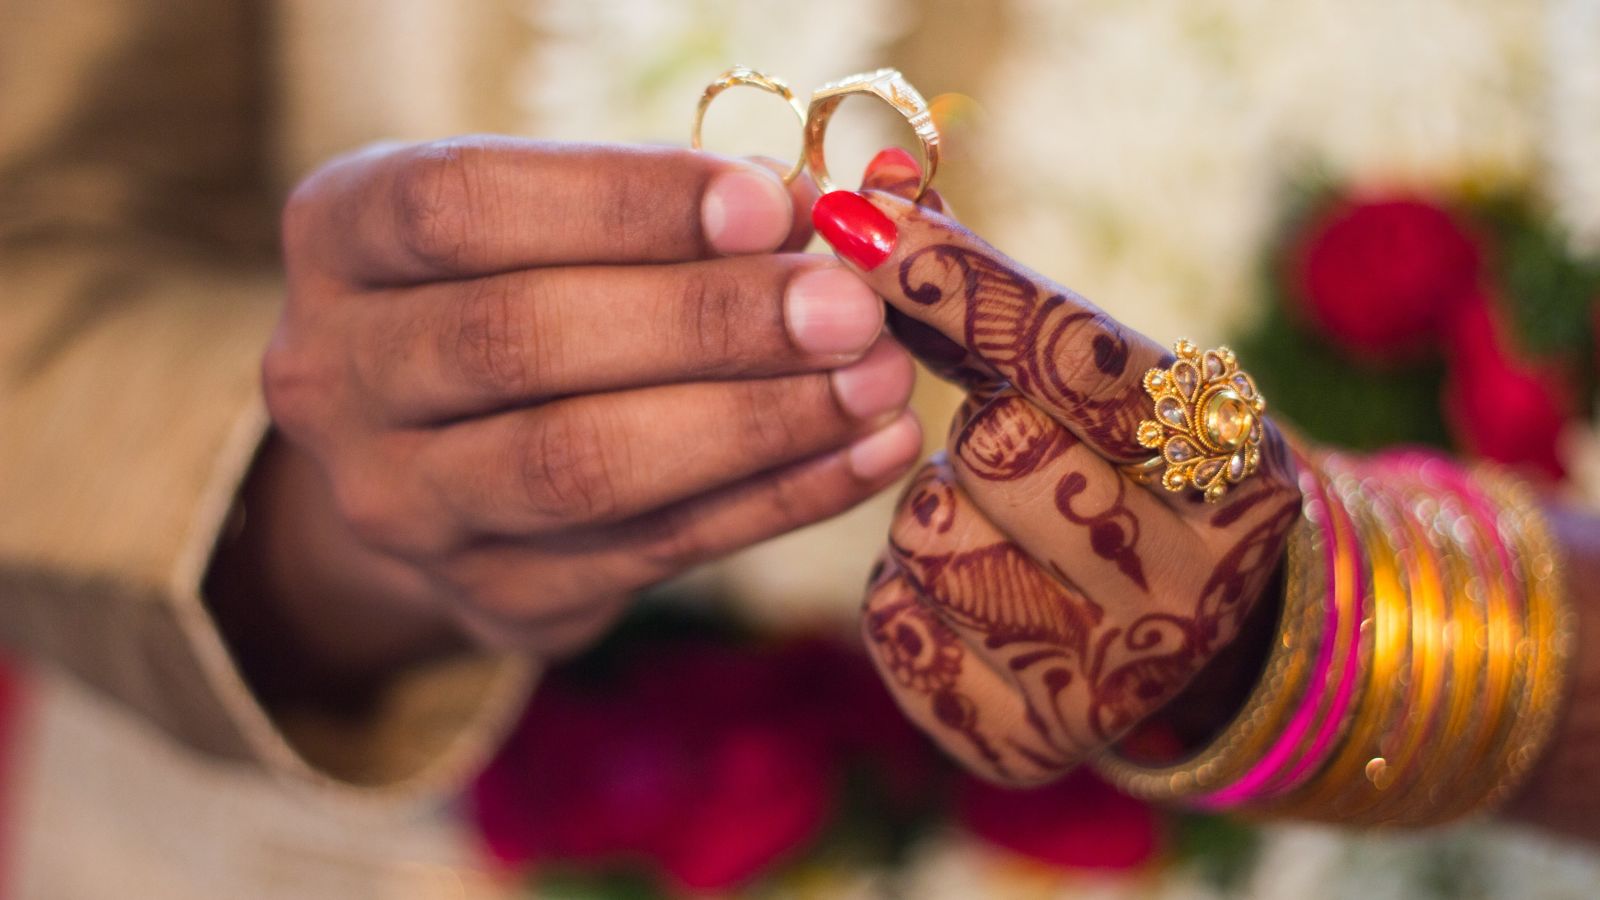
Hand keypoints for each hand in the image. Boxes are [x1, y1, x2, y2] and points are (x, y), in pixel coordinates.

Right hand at [231, 137, 923, 691]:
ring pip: (580, 466)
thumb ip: (657, 212)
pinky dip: (777, 500)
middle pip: (519, 343)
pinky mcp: (490, 597)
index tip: (770, 205)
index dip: (622, 205)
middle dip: (705, 322)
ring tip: (876, 382)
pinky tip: (867, 454)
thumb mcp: (548, 222)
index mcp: (340, 239)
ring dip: (753, 423)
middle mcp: (335, 378)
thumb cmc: (519, 291)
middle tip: (846, 308)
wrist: (440, 456)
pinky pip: (653, 551)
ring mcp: (400, 506)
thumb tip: (817, 212)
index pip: (462, 207)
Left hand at [819, 152, 1299, 784]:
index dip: (961, 284)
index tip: (862, 222)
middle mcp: (1198, 583)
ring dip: (934, 515)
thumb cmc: (1133, 478)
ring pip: (928, 538)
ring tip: (1004, 529)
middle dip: (978, 435)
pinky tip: (974, 598)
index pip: (1076, 353)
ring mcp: (1117, 677)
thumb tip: (877, 190)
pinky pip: (896, 625)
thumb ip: (998, 296)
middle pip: (995, 448)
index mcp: (1238, 468)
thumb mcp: (1110, 383)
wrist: (1193, 640)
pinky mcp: (1030, 740)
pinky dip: (907, 596)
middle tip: (1017, 454)